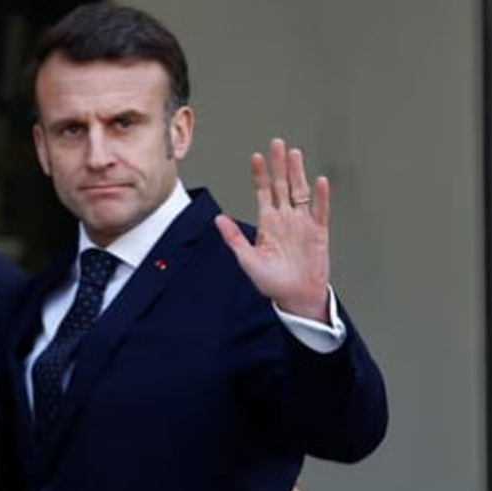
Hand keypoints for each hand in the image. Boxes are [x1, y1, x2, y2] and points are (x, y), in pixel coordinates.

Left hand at [214, 138, 330, 322]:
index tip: (256, 157)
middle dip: (279, 165)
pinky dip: (320, 197)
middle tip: (277, 144)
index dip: (260, 175)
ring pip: (300, 192)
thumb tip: (218, 219)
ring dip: (297, 173)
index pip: (263, 193)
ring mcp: (303, 224)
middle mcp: (285, 219)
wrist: (296, 297)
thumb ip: (234, 239)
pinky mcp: (318, 233)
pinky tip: (319, 181)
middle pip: (282, 186)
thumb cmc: (272, 281)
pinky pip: (321, 211)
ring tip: (295, 154)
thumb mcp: (248, 261)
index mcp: (268, 224)